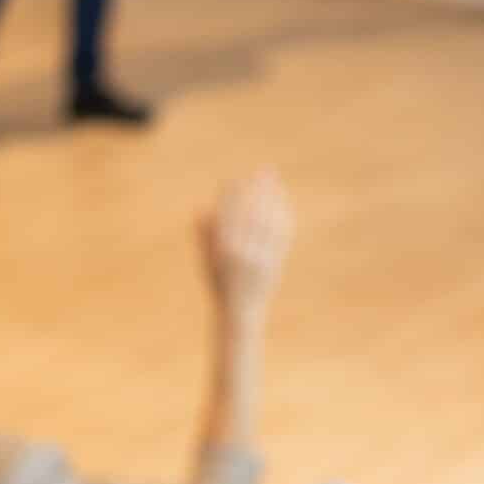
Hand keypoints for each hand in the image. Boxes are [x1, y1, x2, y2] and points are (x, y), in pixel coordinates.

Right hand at [199, 169, 293, 317]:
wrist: (240, 313)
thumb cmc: (219, 285)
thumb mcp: (206, 262)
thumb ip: (204, 236)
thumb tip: (201, 208)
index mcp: (220, 250)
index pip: (226, 215)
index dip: (230, 195)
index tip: (233, 180)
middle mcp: (240, 252)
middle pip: (251, 212)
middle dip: (257, 188)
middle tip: (263, 170)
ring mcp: (258, 258)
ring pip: (267, 220)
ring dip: (272, 197)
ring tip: (274, 180)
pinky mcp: (273, 262)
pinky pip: (280, 234)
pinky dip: (281, 215)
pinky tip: (283, 203)